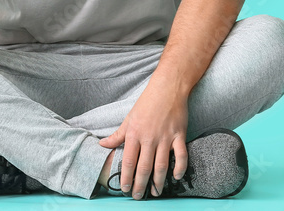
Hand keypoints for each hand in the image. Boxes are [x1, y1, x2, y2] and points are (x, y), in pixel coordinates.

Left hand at [98, 81, 188, 197]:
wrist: (169, 87)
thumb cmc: (147, 102)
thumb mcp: (129, 118)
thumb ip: (117, 135)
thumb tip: (102, 145)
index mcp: (134, 134)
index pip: (128, 162)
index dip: (125, 178)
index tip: (124, 189)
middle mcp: (149, 138)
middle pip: (144, 168)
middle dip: (140, 185)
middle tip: (137, 196)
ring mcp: (166, 137)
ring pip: (161, 166)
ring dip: (158, 182)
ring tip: (155, 192)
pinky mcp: (180, 134)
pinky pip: (181, 156)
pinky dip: (180, 168)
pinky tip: (176, 177)